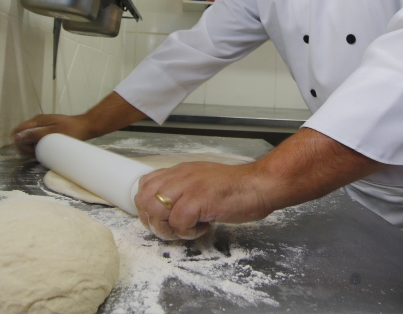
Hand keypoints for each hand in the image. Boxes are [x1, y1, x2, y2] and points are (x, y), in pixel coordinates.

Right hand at [11, 114, 87, 155]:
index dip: (19, 143)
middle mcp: (37, 122)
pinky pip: (35, 140)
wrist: (85, 127)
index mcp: (37, 121)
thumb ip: (35, 134)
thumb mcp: (52, 133)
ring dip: (30, 148)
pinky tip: (43, 152)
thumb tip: (16, 137)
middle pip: (21, 135)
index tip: (29, 151)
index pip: (18, 131)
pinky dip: (36, 147)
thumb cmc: (71, 130)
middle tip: (36, 154)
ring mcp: (41, 127)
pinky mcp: (46, 132)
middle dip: (24, 147)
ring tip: (41, 154)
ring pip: (28, 139)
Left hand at [133, 161, 271, 240]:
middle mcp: (180, 176)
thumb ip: (184, 189)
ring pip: (156, 211)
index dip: (146, 206)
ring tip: (186, 230)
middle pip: (144, 198)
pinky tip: (204, 227)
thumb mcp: (203, 181)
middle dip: (152, 221)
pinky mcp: (198, 200)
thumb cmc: (235, 187)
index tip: (160, 219)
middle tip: (171, 229)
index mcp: (180, 171)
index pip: (145, 184)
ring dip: (168, 229)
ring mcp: (188, 187)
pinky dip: (188, 232)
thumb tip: (168, 208)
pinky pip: (178, 222)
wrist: (258, 185)